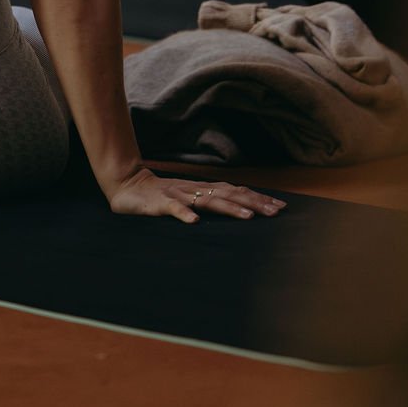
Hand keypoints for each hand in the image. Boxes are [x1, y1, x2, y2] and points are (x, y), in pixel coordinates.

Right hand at [108, 168, 285, 222]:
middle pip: (228, 194)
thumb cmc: (161, 195)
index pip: (235, 191)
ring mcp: (178, 195)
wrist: (127, 185)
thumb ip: (210, 200)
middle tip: (276, 212)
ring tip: (247, 217)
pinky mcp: (160, 203)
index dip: (257, 198)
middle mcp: (195, 190)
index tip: (280, 207)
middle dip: (253, 203)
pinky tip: (194, 222)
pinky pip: (173, 208)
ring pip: (207, 200)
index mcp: (202, 189)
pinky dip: (184, 214)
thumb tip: (239, 207)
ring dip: (228, 208)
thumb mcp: (189, 197)